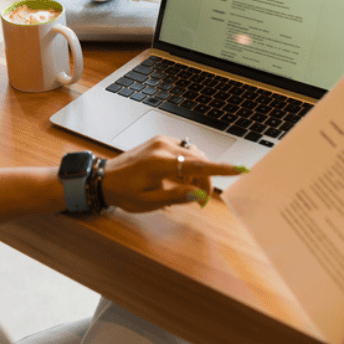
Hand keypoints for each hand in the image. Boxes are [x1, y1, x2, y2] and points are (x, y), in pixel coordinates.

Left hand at [102, 135, 243, 212]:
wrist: (104, 178)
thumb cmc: (124, 193)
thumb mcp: (149, 202)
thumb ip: (176, 197)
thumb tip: (200, 194)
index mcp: (159, 163)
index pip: (197, 165)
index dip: (221, 169)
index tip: (240, 170)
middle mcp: (162, 147)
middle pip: (199, 161)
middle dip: (206, 180)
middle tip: (201, 202)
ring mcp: (160, 141)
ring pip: (193, 155)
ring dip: (197, 172)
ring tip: (187, 190)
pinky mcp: (159, 141)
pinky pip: (183, 151)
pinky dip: (187, 165)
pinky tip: (179, 178)